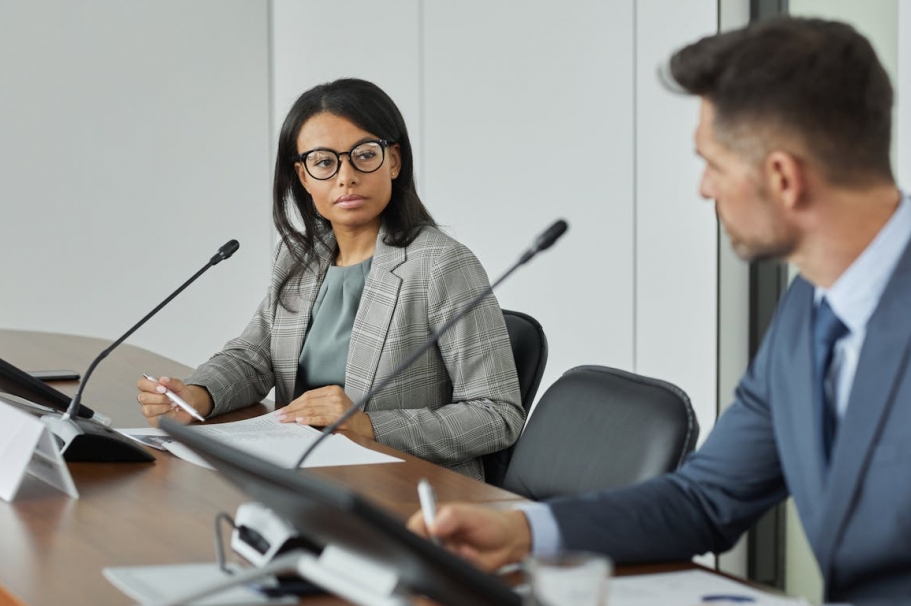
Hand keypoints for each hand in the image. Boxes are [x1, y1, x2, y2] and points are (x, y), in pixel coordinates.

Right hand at [136, 376, 211, 426]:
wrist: (190, 406)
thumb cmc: (182, 395)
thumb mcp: (181, 386)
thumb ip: (173, 382)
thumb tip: (163, 379)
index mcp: (151, 386)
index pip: (141, 384)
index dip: (150, 386)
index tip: (163, 388)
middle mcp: (147, 398)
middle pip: (143, 398)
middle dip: (159, 398)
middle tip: (171, 398)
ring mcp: (148, 409)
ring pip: (148, 409)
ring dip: (163, 407)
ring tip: (173, 405)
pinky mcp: (152, 420)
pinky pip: (154, 419)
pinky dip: (165, 415)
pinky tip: (171, 412)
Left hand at [275, 385, 374, 439]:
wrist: (363, 425)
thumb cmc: (345, 415)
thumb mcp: (332, 404)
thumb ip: (317, 404)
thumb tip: (293, 411)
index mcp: (332, 389)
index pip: (308, 395)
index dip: (294, 402)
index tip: (284, 409)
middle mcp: (335, 396)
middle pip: (308, 402)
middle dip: (291, 409)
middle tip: (280, 415)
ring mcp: (338, 406)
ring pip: (311, 410)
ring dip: (296, 415)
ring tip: (285, 419)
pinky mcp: (339, 417)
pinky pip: (320, 418)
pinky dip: (309, 420)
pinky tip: (300, 421)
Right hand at [406, 503, 531, 571]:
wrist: (508, 542)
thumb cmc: (490, 522)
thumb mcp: (471, 515)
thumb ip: (452, 517)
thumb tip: (434, 525)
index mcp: (435, 518)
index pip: (416, 526)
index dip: (417, 533)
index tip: (430, 536)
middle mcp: (436, 537)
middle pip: (423, 547)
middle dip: (439, 549)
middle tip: (455, 546)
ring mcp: (444, 553)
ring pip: (437, 561)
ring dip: (454, 558)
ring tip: (469, 549)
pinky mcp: (452, 567)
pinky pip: (451, 572)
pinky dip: (464, 565)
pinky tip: (473, 557)